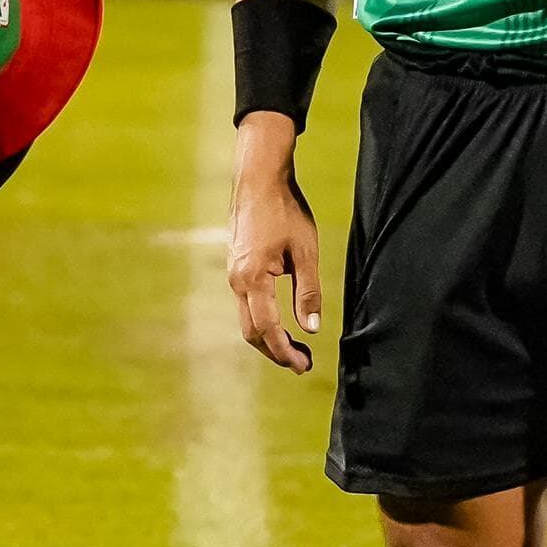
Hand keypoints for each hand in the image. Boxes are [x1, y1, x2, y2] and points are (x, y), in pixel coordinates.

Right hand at [225, 123, 320, 375]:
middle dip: (276, 352)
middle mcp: (237, 281)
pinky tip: (281, 321)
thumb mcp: (305, 252)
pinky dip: (263, 321)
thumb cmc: (285, 211)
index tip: (303, 366)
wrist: (258, 180)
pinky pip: (246, 305)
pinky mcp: (236, 268)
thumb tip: (312, 328)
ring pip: (247, 320)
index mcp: (253, 279)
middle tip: (302, 363)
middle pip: (251, 332)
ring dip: (269, 338)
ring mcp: (233, 274)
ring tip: (295, 346)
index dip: (285, 352)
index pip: (267, 329)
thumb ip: (308, 292)